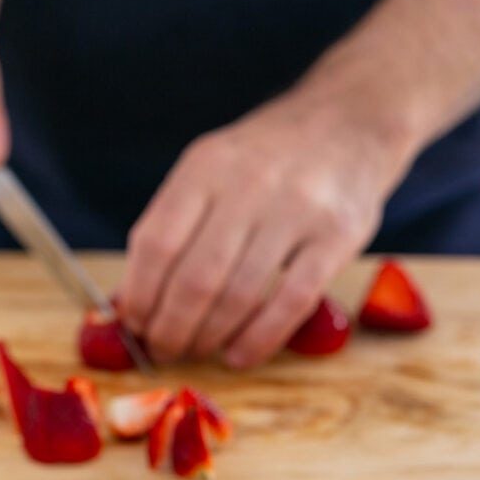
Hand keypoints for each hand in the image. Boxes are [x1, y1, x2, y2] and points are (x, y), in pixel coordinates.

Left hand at [121, 72, 415, 367]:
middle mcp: (250, 184)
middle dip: (171, 329)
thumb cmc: (266, 161)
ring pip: (239, 296)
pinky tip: (240, 356)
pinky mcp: (337, 237)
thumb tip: (132, 301)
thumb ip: (175, 225)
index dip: (139, 296)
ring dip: (210, 338)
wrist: (347, 123)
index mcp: (207, 167)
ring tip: (198, 352)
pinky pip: (291, 303)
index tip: (135, 325)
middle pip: (195, 279)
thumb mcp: (211, 168)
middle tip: (165, 350)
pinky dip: (259, 339)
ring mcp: (297, 210)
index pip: (156, 244)